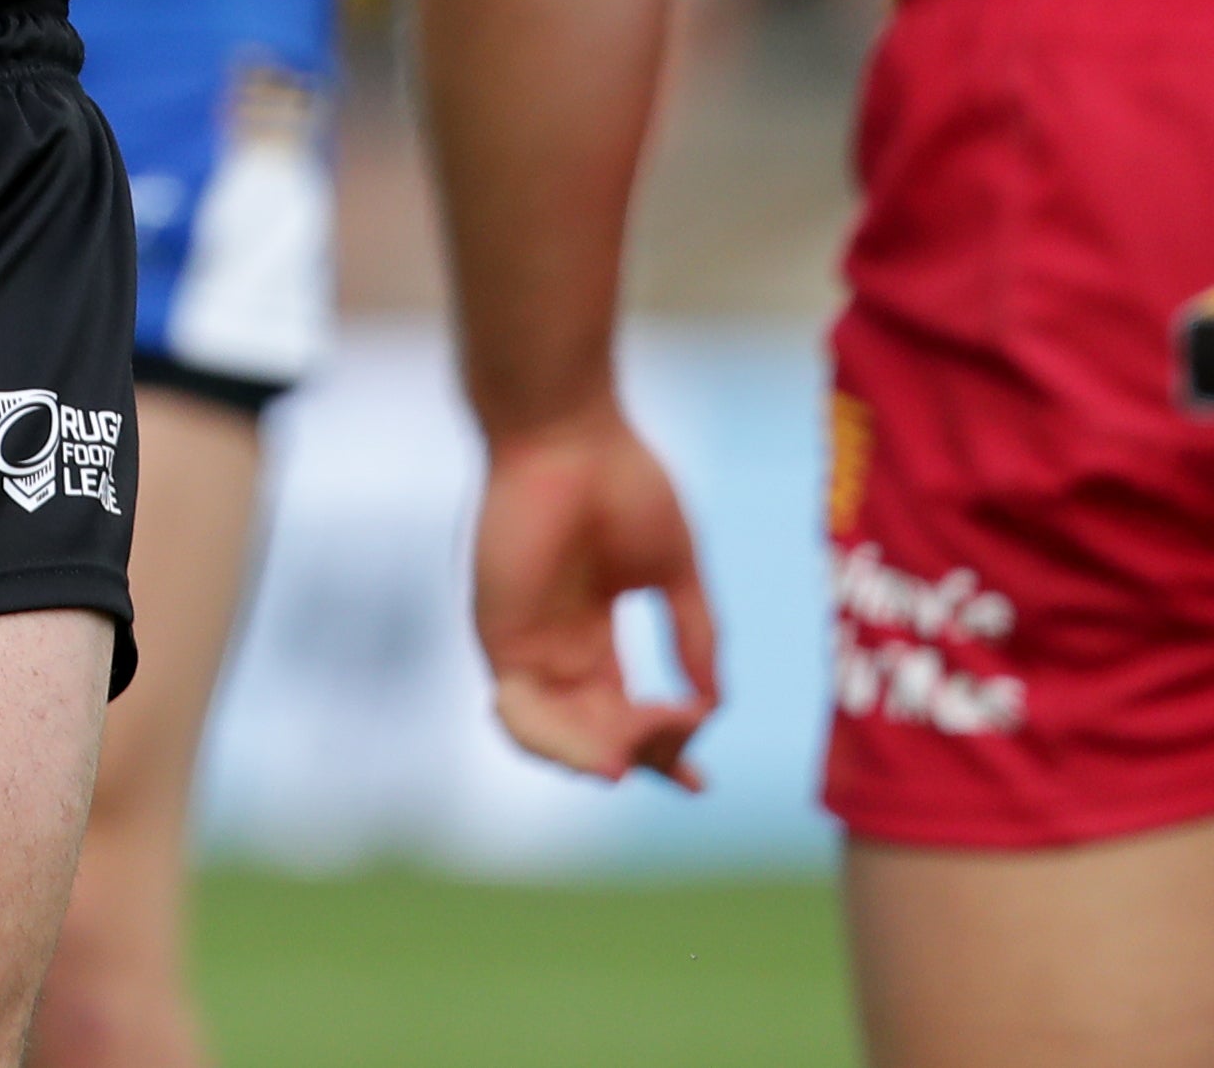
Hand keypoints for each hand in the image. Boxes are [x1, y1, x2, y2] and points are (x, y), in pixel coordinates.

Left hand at [473, 402, 721, 788]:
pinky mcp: (499, 636)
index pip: (623, 714)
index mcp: (590, 631)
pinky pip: (520, 716)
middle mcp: (554, 647)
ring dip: (606, 756)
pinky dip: (560, 748)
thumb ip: (693, 637)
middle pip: (599, 735)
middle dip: (646, 752)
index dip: (662, 752)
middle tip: (682, 733)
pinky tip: (606, 759)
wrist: (566, 430)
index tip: (699, 784)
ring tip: (640, 755)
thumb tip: (714, 706)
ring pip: (560, 738)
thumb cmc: (621, 479)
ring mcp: (524, 644)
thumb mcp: (673, 571)